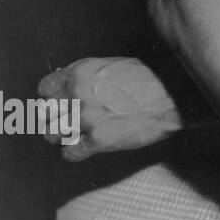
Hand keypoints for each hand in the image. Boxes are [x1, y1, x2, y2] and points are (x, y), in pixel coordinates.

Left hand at [36, 57, 183, 161]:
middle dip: (56, 117)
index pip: (45, 89)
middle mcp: (77, 96)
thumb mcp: (114, 66)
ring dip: (63, 135)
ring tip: (78, 133)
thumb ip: (88, 77)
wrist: (174, 95)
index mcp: (80, 73)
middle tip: (69, 119)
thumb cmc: (150, 79)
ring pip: (52, 134)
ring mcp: (86, 119)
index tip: (60, 102)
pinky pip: (70, 153)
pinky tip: (88, 145)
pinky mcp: (98, 141)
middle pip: (45, 113)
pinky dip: (76, 151)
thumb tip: (69, 85)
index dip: (53, 97)